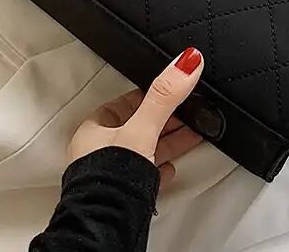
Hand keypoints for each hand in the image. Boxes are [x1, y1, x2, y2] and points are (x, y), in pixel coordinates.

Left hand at [68, 47, 204, 185]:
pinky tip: (170, 170)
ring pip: (144, 151)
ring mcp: (111, 175)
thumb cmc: (110, 180)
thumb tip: (186, 62)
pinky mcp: (123, 196)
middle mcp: (99, 151)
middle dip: (167, 120)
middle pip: (139, 126)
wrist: (106, 227)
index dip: (152, 96)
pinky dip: (160, 169)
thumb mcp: (142, 129)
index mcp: (95, 129)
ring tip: (193, 135)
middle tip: (191, 112)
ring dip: (169, 142)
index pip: (127, 102)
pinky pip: (145, 176)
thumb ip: (164, 96)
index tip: (175, 90)